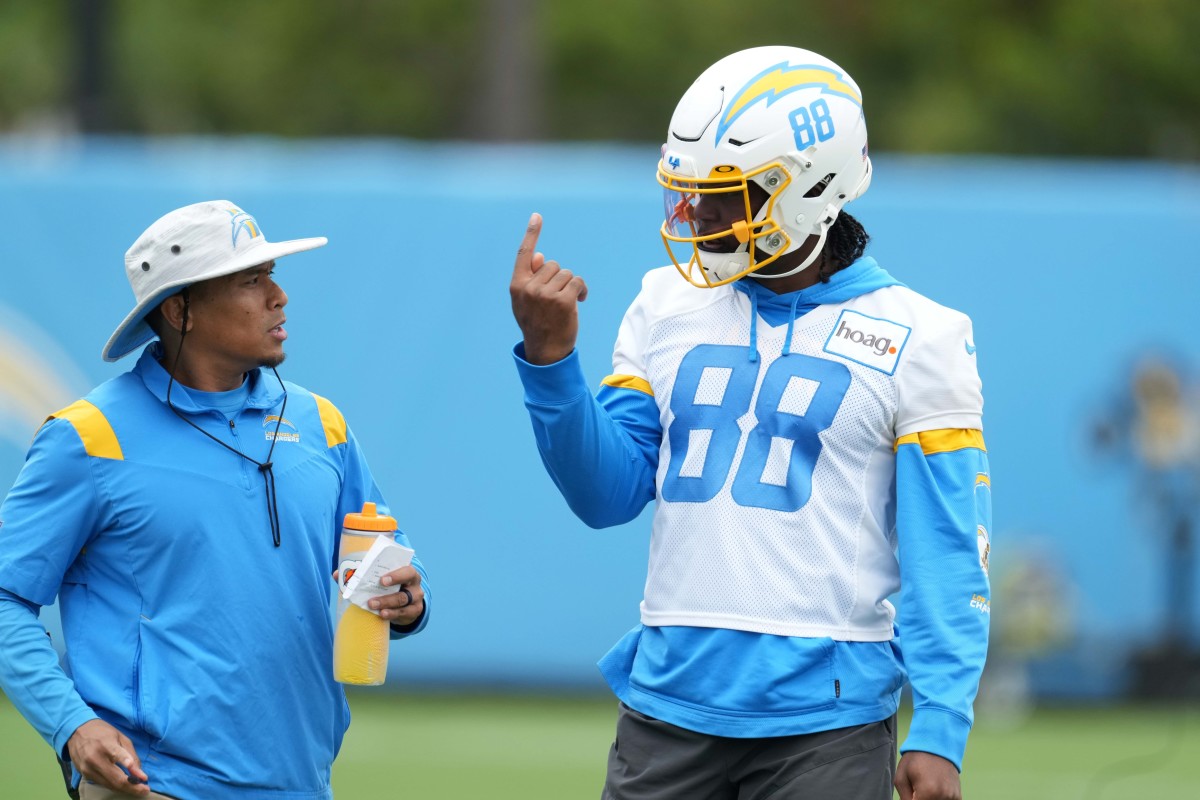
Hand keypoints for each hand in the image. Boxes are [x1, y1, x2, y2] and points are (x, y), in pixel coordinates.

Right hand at [67, 719, 150, 796]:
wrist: (77, 732)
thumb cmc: (103, 733)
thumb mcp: (120, 737)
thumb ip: (130, 754)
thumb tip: (139, 773)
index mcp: (105, 744)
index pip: (117, 755)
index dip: (128, 764)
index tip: (141, 776)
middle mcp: (95, 758)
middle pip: (115, 778)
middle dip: (132, 787)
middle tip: (146, 791)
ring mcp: (87, 769)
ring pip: (109, 785)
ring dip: (125, 789)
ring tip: (139, 790)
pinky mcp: (84, 775)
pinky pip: (103, 784)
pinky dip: (115, 786)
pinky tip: (125, 786)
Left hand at [370, 565, 424, 626]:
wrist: (407, 601)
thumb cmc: (395, 585)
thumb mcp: (392, 578)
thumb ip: (382, 573)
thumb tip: (359, 570)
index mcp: (411, 574)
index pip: (408, 572)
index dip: (396, 576)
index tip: (382, 580)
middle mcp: (415, 587)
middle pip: (404, 593)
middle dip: (386, 598)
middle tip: (371, 601)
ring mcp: (416, 601)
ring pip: (402, 603)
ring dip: (386, 605)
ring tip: (372, 607)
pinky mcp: (414, 612)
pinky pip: (402, 614)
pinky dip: (391, 614)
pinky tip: (381, 614)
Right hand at [509, 212, 587, 364]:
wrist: (546, 351)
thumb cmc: (537, 323)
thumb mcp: (527, 301)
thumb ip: (532, 279)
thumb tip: (541, 255)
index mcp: (517, 286)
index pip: (524, 255)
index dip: (532, 234)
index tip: (537, 216)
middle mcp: (529, 288)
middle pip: (553, 265)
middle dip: (559, 278)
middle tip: (557, 298)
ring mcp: (545, 295)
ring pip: (566, 273)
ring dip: (571, 285)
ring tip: (567, 302)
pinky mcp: (563, 301)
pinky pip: (577, 282)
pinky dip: (581, 290)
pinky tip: (580, 301)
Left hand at [894, 751, 960, 799]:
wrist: (936, 744)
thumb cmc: (915, 759)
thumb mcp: (901, 777)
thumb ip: (904, 798)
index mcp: (928, 792)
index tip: (911, 795)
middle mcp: (943, 796)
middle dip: (919, 798)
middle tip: (916, 790)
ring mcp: (952, 796)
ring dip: (930, 798)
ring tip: (925, 788)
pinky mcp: (958, 796)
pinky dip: (939, 799)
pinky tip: (934, 789)